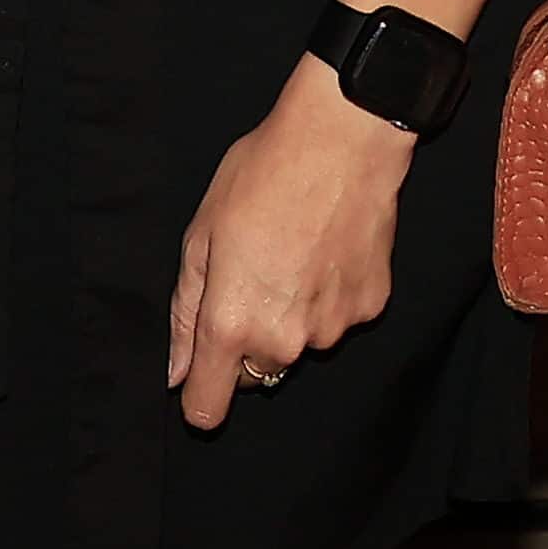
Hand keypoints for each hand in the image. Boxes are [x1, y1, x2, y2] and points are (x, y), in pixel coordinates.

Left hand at [168, 61, 413, 428]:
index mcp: (232, 324)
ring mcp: (332, 327)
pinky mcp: (370, 307)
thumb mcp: (201, 235)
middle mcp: (284, 340)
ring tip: (294, 253)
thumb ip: (186, 312)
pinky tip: (327, 248)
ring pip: (300, 344)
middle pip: (257, 373)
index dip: (200, 398)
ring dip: (291, 317)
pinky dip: (330, 295)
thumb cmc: (263, 176)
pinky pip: (338, 317)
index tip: (202, 377)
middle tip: (252, 277)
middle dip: (248, 343)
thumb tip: (177, 371)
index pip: (208, 408)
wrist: (342, 140)